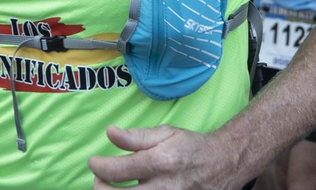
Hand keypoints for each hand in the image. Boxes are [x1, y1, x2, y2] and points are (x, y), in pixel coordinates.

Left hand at [88, 124, 243, 188]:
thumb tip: (110, 132)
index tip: (93, 162)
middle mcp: (164, 187)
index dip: (98, 166)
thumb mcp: (165, 133)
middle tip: (99, 180)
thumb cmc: (190, 147)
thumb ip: (136, 136)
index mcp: (160, 162)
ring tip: (112, 188)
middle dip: (101, 188)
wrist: (222, 164)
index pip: (118, 171)